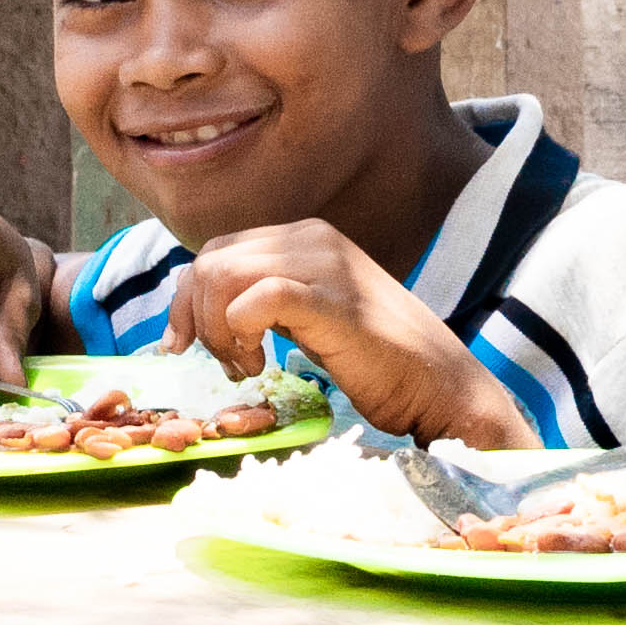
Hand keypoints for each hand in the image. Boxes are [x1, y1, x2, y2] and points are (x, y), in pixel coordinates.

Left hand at [172, 222, 528, 446]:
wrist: (441, 386)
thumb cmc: (380, 362)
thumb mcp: (313, 317)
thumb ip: (270, 301)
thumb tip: (207, 314)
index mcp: (305, 238)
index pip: (216, 251)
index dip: (188, 301)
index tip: (184, 346)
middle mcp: (312, 239)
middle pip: (210, 261)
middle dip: (197, 318)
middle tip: (228, 363)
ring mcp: (324, 266)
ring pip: (222, 275)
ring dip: (217, 330)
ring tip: (246, 366)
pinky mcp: (332, 301)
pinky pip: (256, 298)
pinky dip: (241, 333)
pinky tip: (263, 363)